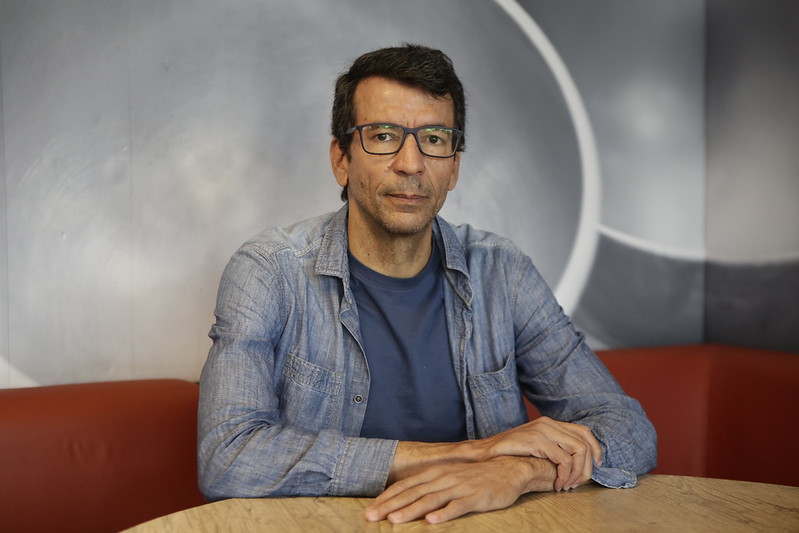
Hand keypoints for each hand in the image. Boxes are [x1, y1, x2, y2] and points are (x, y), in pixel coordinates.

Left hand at [364, 456, 552, 524]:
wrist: (508, 469)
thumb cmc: (476, 477)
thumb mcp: (450, 477)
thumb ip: (430, 487)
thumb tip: (408, 500)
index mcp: (435, 473)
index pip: (405, 486)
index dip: (386, 497)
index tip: (370, 509)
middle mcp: (444, 478)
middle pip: (412, 493)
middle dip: (389, 505)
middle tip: (370, 517)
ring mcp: (459, 487)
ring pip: (430, 500)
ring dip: (411, 510)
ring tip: (394, 520)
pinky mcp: (475, 497)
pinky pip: (457, 506)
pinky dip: (443, 513)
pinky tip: (431, 521)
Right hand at [478, 416, 601, 490]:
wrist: (487, 453)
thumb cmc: (511, 453)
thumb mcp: (536, 446)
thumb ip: (554, 447)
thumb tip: (577, 462)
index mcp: (550, 423)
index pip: (584, 432)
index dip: (595, 450)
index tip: (595, 467)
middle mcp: (549, 423)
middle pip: (585, 443)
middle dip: (586, 467)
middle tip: (577, 483)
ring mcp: (543, 430)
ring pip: (578, 451)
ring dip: (577, 473)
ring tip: (567, 485)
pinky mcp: (537, 441)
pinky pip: (564, 460)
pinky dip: (565, 475)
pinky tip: (558, 484)